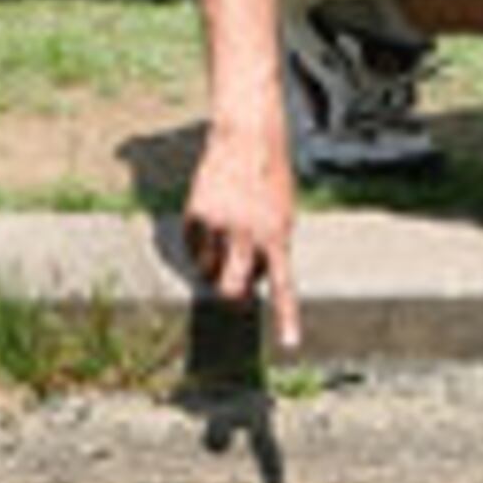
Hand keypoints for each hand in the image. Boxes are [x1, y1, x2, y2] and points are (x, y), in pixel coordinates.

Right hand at [185, 122, 301, 352]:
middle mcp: (249, 233)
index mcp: (278, 235)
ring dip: (214, 264)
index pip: (284, 285)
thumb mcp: (284, 215)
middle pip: (232, 287)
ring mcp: (221, 224)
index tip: (289, 344)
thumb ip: (272, 248)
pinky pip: (193, 246)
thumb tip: (252, 280)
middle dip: (229, 294)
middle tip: (229, 288)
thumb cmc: (270, 179)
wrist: (248, 138)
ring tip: (224, 238)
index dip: (286, 317)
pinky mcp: (197, 214)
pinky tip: (211, 220)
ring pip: (209, 269)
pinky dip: (200, 243)